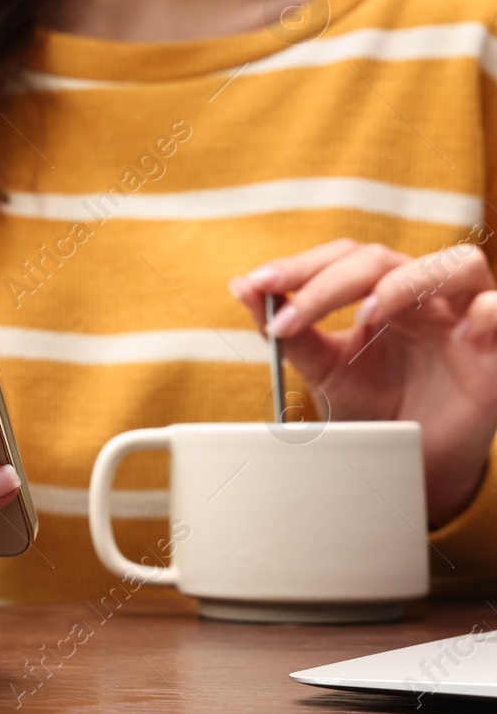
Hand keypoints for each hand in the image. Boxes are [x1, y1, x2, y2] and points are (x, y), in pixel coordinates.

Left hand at [228, 239, 496, 525]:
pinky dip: (482, 311)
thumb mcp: (323, 369)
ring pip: (456, 263)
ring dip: (406, 281)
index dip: (301, 266)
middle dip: (328, 283)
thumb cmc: (375, 403)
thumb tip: (241, 286)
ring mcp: (464, 315)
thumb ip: (288, 332)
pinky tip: (452, 332)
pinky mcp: (496, 346)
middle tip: (290, 318)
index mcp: (380, 289)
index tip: (258, 284)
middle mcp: (422, 293)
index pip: (343, 257)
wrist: (416, 457)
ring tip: (368, 314)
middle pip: (382, 258)